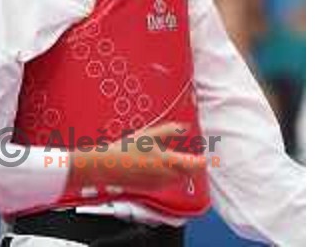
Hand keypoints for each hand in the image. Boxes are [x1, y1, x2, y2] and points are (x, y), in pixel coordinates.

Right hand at [66, 123, 205, 192]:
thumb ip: (169, 130)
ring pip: (178, 177)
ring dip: (179, 169)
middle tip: (187, 151)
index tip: (206, 154)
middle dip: (190, 163)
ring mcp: (160, 184)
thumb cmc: (127, 149)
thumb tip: (185, 127)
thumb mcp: (149, 134)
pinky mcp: (153, 188)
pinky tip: (154, 163)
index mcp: (168, 161)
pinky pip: (167, 181)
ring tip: (166, 155)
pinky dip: (167, 173)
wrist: (108, 167)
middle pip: (189, 172)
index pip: (196, 165)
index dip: (203, 160)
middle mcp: (167, 176)